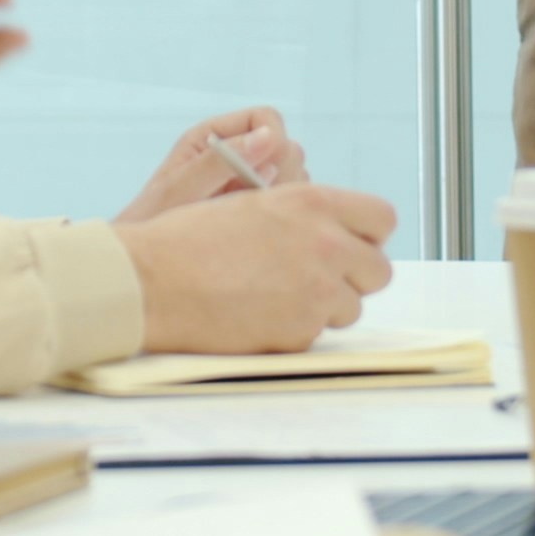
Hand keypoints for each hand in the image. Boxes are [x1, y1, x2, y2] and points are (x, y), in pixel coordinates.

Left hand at [117, 107, 308, 220]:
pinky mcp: (259, 209)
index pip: (266, 119)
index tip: (261, 173)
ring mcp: (251, 183)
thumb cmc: (151, 223)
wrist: (143, 266)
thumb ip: (218, 163)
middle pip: (288, 146)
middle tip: (251, 204)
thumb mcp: (179, 191)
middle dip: (281, 174)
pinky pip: (291, 204)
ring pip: (296, 176)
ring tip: (246, 221)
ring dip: (283, 197)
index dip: (273, 141)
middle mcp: (237, 155)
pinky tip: (254, 233)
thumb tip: (267, 136)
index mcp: (214, 137)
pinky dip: (283, 215)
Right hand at [117, 184, 398, 352]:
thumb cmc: (188, 239)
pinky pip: (318, 333)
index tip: (349, 244)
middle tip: (316, 277)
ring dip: (325, 305)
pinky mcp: (301, 331)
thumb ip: (303, 213)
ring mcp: (317, 291)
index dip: (366, 235)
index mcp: (311, 202)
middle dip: (353, 276)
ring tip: (277, 295)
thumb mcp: (252, 202)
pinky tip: (259, 314)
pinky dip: (295, 328)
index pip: (382, 218)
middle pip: (379, 269)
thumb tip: (336, 230)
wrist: (151, 281)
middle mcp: (324, 244)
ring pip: (352, 306)